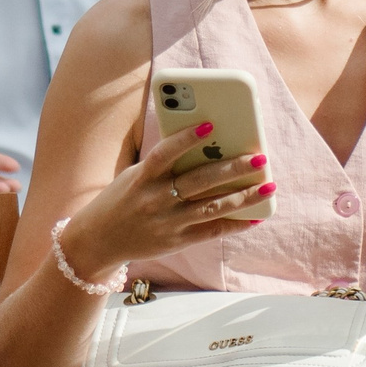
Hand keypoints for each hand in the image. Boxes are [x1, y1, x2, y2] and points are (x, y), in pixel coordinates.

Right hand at [61, 122, 273, 278]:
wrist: (97, 240)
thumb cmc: (121, 199)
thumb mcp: (134, 177)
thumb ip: (163, 165)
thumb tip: (205, 148)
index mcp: (142, 178)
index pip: (164, 153)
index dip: (185, 139)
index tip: (210, 125)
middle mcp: (155, 200)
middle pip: (199, 181)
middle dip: (233, 168)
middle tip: (260, 157)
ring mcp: (167, 222)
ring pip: (212, 207)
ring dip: (244, 196)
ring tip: (268, 186)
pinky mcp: (175, 241)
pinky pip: (211, 231)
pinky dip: (234, 223)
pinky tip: (254, 216)